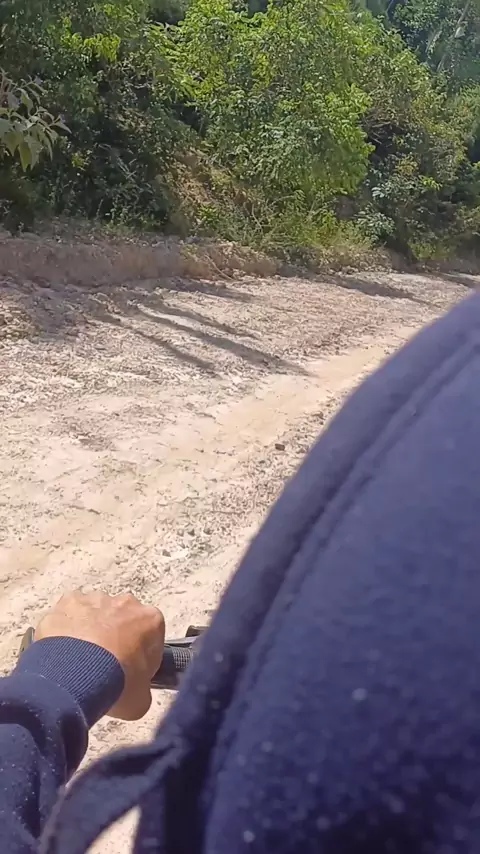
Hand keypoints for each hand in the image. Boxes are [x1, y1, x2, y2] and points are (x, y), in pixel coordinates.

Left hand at [35, 590, 164, 720]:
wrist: (77, 675)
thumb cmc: (116, 684)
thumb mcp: (142, 698)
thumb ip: (143, 688)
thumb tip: (135, 691)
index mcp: (151, 620)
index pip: (151, 635)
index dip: (140, 655)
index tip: (129, 671)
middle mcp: (126, 602)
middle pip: (122, 619)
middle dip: (115, 636)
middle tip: (102, 665)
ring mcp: (96, 599)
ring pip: (94, 612)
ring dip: (89, 629)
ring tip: (77, 659)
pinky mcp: (68, 601)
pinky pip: (68, 613)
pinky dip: (65, 627)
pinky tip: (60, 648)